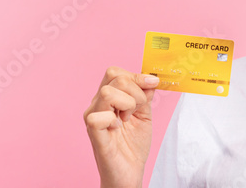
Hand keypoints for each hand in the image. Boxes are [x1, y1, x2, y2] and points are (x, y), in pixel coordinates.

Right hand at [84, 66, 159, 187]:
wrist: (129, 173)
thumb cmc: (133, 147)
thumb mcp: (144, 115)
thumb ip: (145, 96)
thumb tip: (150, 79)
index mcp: (109, 98)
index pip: (116, 72)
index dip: (136, 76)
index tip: (153, 84)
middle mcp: (97, 104)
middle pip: (114, 77)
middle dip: (135, 91)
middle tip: (137, 110)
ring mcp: (93, 117)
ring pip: (107, 92)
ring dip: (126, 104)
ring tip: (127, 119)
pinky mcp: (93, 133)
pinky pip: (98, 117)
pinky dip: (113, 120)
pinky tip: (117, 129)